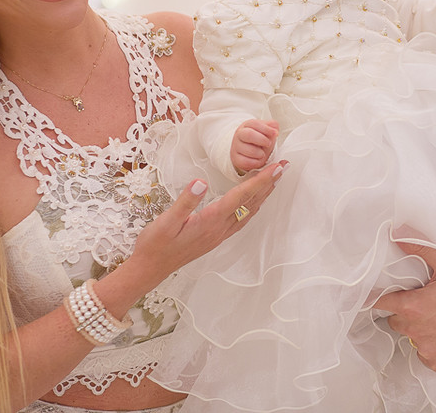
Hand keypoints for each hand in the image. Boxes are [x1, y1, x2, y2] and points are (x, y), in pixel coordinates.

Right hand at [130, 159, 286, 280]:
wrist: (150, 269)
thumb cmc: (155, 244)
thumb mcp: (166, 221)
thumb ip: (185, 202)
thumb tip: (200, 181)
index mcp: (210, 220)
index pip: (241, 196)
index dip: (260, 180)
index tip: (276, 167)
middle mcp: (220, 228)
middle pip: (251, 203)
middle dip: (269, 184)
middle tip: (285, 166)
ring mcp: (219, 235)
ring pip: (248, 211)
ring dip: (263, 194)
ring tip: (274, 180)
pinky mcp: (215, 238)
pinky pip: (241, 220)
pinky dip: (252, 206)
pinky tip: (254, 202)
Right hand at [232, 119, 278, 173]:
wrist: (249, 151)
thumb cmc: (259, 139)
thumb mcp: (266, 131)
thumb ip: (272, 127)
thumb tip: (275, 129)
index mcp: (247, 125)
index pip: (255, 124)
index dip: (266, 129)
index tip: (275, 134)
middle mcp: (239, 135)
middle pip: (249, 134)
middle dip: (262, 140)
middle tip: (268, 144)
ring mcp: (236, 147)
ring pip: (248, 150)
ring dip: (260, 153)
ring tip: (263, 153)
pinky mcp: (236, 159)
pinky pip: (246, 161)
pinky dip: (256, 162)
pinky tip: (258, 160)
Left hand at [378, 241, 435, 372]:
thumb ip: (421, 249)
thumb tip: (399, 234)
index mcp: (412, 307)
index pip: (379, 302)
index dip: (380, 296)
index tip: (383, 294)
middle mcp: (415, 331)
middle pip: (396, 320)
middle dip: (405, 311)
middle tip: (424, 302)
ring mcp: (426, 349)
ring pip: (412, 337)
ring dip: (420, 328)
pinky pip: (427, 353)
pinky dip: (434, 345)